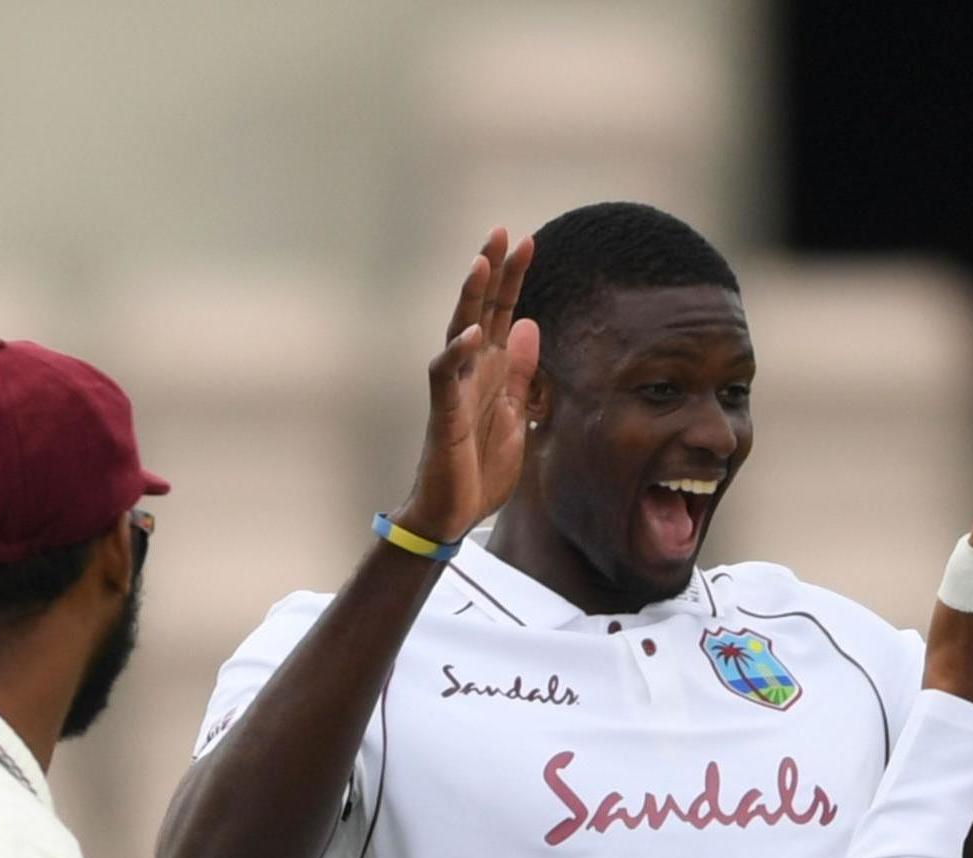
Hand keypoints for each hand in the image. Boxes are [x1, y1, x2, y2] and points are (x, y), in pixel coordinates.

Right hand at [394, 228, 540, 545]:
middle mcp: (469, 371)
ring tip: (481, 264)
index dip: (512, 279)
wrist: (454, 511)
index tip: (527, 241)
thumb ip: (520, 371)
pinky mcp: (444, 415)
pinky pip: (446, 377)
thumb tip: (528, 324)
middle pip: (479, 311)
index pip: (501, 313)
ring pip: (458, 332)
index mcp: (489, 370)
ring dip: (469, 299)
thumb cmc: (479, 465)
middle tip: (500, 232)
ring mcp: (454, 390)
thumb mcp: (515, 412)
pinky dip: (457, 353)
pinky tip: (472, 332)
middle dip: (490, 272)